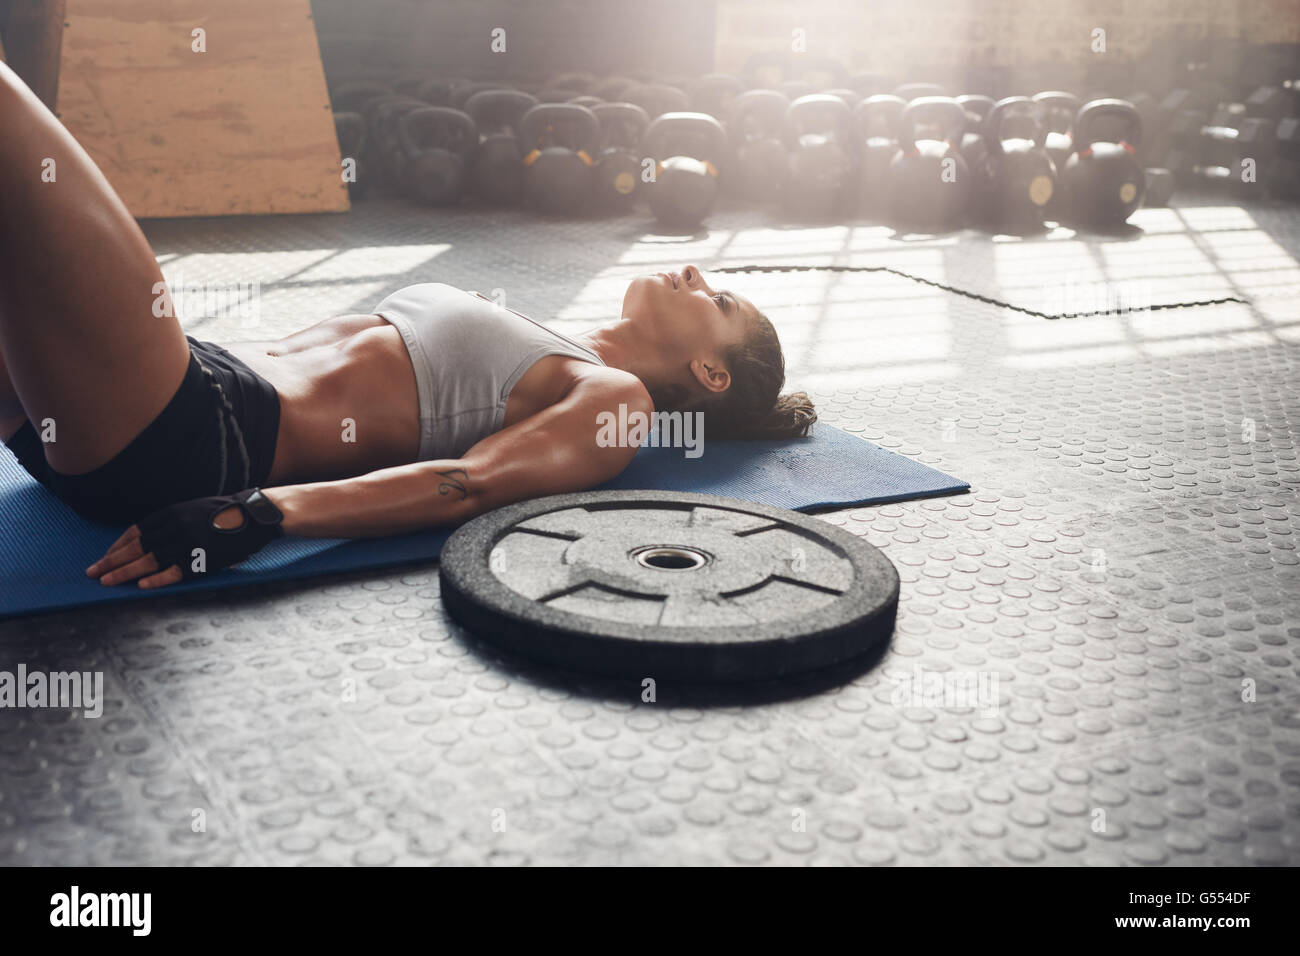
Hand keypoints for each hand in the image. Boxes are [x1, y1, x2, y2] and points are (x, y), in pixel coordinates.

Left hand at [86, 489, 284, 587]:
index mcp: (171, 513)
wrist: (255, 516)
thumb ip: (173, 522)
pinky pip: (173, 572)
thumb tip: (151, 538)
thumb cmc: (227, 513)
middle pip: (135, 546)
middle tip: (92, 571)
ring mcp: (187, 543)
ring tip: (106, 582)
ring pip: (148, 560)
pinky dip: (156, 579)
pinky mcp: (201, 558)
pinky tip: (140, 586)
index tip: (106, 556)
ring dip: (124, 572)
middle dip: (111, 560)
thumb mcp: (194, 510)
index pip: (136, 531)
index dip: (118, 545)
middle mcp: (175, 527)